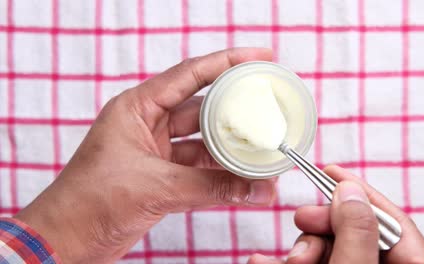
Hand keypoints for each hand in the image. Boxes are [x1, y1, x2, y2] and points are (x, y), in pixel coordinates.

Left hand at [14, 48, 276, 263]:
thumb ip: (211, 187)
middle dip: (236, 109)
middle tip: (269, 105)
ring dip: (232, 149)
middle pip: (202, 108)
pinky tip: (246, 178)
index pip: (190, 74)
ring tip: (264, 150)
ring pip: (204, 142)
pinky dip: (222, 175)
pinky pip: (200, 169)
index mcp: (137, 108)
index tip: (260, 58)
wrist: (67, 241)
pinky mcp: (163, 176)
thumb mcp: (155, 187)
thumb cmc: (89, 202)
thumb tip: (259, 189)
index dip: (227, 62)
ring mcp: (157, 151)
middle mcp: (148, 125)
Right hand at [248, 165, 423, 263]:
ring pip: (328, 250)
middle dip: (321, 225)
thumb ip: (356, 235)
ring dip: (299, 250)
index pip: (391, 220)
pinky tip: (263, 261)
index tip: (330, 170)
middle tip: (301, 219)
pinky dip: (286, 263)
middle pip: (354, 232)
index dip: (359, 191)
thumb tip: (348, 191)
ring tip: (284, 261)